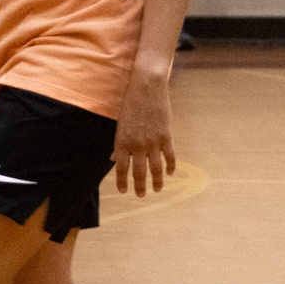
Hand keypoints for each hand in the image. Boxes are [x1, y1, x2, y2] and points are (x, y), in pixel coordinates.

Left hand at [112, 70, 175, 196]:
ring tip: (157, 189)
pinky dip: (170, 166)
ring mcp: (152, 141)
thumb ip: (119, 144)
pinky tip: (170, 173)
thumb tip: (114, 159)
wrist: (146, 88)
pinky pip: (169, 156)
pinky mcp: (166, 136)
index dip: (122, 181)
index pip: (121, 168)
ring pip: (155, 168)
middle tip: (141, 195)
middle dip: (139, 186)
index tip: (124, 191)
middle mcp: (136, 145)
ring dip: (156, 181)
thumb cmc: (130, 105)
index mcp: (122, 141)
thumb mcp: (120, 124)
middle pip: (139, 172)